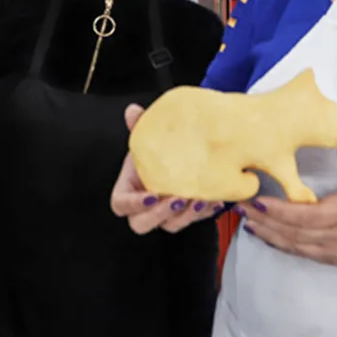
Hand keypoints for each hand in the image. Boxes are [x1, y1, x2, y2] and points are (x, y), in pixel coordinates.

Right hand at [110, 105, 224, 234]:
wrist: (176, 152)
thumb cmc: (156, 148)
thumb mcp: (147, 135)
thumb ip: (139, 124)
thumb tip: (132, 110)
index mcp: (127, 190)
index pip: (121, 205)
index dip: (134, 204)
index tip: (153, 195)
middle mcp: (144, 207)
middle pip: (143, 223)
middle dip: (161, 214)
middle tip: (178, 199)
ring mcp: (164, 214)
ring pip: (170, 225)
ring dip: (186, 216)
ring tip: (201, 199)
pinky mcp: (184, 216)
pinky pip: (193, 221)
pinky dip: (204, 213)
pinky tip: (215, 200)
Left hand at [239, 136, 336, 271]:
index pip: (302, 214)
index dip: (276, 209)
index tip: (254, 201)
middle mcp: (336, 236)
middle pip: (291, 231)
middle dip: (264, 221)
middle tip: (239, 210)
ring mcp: (336, 252)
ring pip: (295, 246)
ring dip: (269, 235)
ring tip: (247, 224)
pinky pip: (306, 255)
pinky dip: (285, 247)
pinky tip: (270, 239)